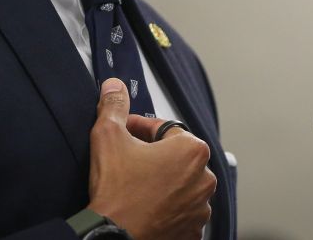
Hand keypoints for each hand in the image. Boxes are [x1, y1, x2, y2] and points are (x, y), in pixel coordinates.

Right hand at [86, 78, 215, 239]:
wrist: (112, 237)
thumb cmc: (116, 192)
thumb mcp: (108, 136)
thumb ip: (114, 106)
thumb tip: (114, 88)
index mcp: (191, 151)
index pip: (163, 129)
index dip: (139, 129)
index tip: (125, 134)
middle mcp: (204, 179)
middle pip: (175, 156)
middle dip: (153, 155)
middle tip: (128, 160)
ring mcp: (200, 208)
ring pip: (179, 184)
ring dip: (162, 181)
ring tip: (136, 185)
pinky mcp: (192, 231)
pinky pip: (181, 211)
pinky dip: (167, 207)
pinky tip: (146, 205)